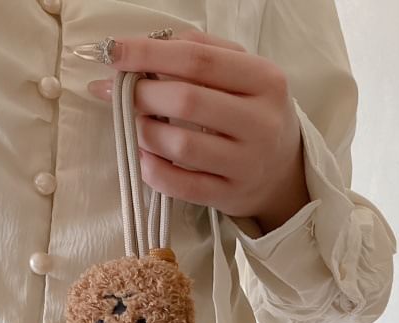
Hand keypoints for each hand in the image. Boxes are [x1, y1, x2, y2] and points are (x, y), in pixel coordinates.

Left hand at [86, 28, 310, 234]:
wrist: (284, 172)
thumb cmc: (253, 113)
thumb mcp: (243, 74)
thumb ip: (201, 52)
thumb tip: (142, 49)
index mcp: (264, 80)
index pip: (198, 60)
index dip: (149, 53)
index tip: (114, 51)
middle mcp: (260, 122)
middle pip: (186, 101)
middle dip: (141, 93)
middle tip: (120, 92)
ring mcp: (246, 164)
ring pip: (180, 145)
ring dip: (144, 132)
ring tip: (136, 124)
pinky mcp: (230, 196)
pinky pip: (180, 185)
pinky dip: (153, 169)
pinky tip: (145, 156)